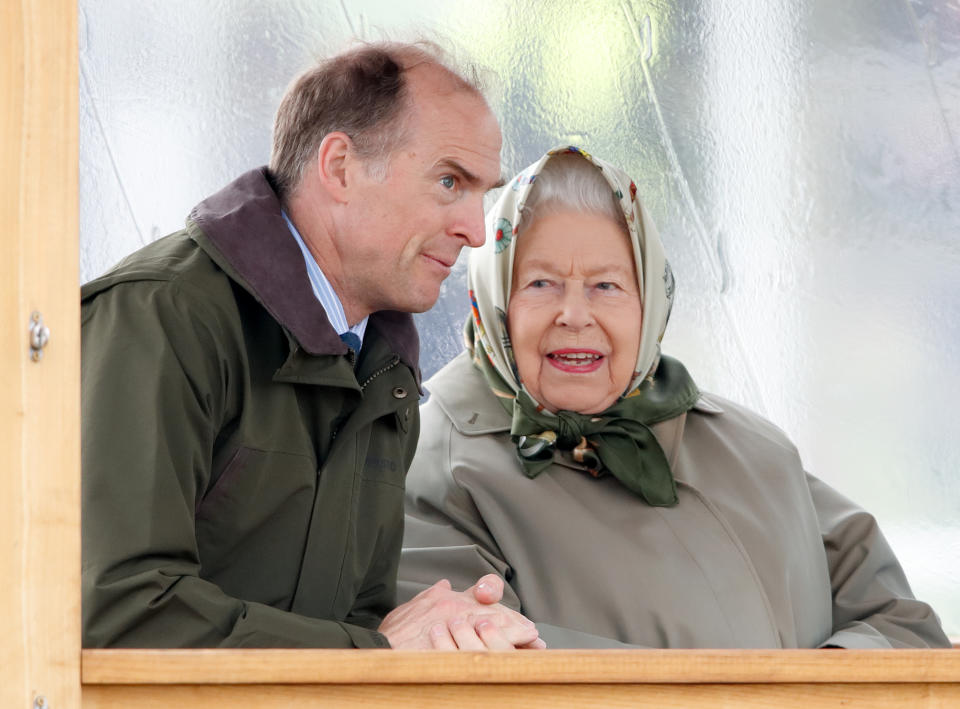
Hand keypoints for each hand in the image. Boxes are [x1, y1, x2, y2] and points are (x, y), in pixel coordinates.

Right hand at [378, 575, 544, 649]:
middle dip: (515, 622)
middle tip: (531, 633)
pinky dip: (511, 651)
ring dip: (519, 637)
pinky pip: (494, 650)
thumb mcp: (410, 608)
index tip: (506, 608)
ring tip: (534, 644)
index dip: (496, 597)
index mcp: (449, 599)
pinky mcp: (465, 651)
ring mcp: (464, 631)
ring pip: (499, 630)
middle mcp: (460, 610)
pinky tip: (523, 656)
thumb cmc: (394, 635)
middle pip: (497, 613)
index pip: (482, 591)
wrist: (384, 653)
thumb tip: (445, 585)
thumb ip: (431, 596)